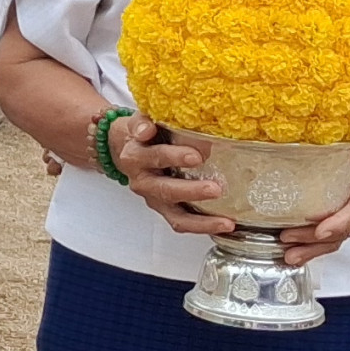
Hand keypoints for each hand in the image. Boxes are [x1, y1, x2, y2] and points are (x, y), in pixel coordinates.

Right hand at [113, 118, 232, 239]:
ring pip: (176, 216)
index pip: (155, 156)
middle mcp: (143, 182)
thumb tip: (147, 129)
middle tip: (215, 189)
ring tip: (225, 221)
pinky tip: (224, 226)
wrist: (123, 150)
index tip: (196, 157)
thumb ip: (142, 123)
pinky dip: (203, 227)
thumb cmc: (139, 135)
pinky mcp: (164, 210)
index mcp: (136, 157)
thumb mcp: (137, 123)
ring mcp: (154, 199)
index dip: (174, 157)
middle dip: (192, 191)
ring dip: (201, 221)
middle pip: (166, 190)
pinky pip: (183, 224)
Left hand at [276, 127, 349, 266]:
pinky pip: (328, 236)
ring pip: (335, 239)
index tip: (321, 232)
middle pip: (342, 230)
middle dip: (315, 240)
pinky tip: (293, 251)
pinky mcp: (341, 216)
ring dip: (311, 248)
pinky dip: (311, 246)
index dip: (340, 222)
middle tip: (289, 240)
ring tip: (289, 255)